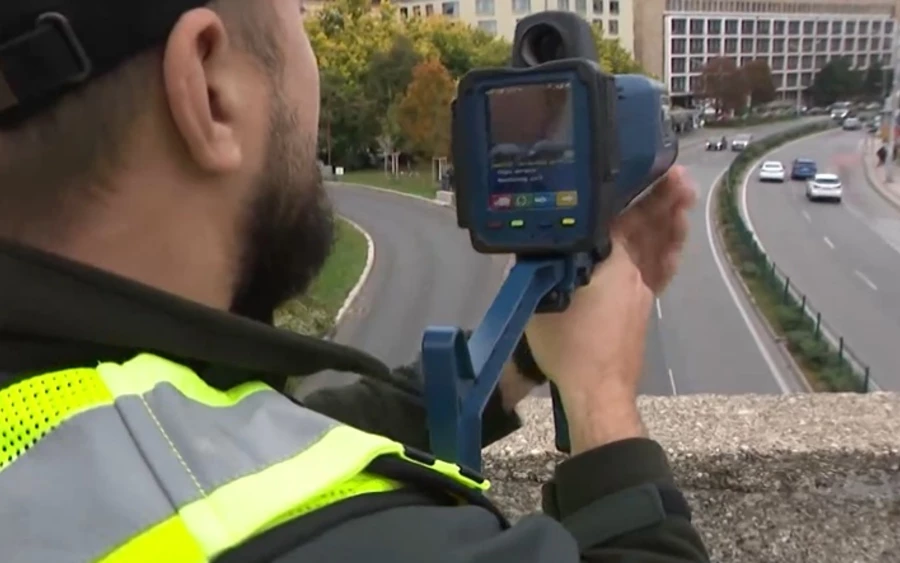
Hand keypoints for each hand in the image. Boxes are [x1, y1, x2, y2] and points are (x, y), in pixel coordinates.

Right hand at [523, 166, 694, 451]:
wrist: (598, 390)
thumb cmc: (569, 345)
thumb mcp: (542, 301)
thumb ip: (541, 270)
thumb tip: (536, 248)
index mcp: (609, 262)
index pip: (620, 217)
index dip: (629, 191)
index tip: (643, 166)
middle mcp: (632, 270)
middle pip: (647, 226)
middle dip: (661, 196)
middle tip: (675, 170)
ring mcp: (642, 289)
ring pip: (658, 244)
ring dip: (671, 217)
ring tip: (682, 192)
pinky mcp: (643, 306)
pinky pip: (661, 270)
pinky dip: (670, 250)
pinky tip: (675, 237)